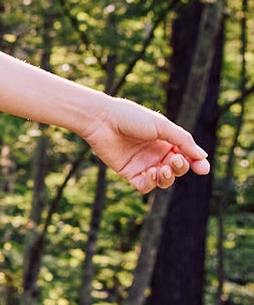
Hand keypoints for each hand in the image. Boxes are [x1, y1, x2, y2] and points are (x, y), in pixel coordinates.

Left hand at [80, 97, 209, 192]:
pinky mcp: (128, 173)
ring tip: (161, 169)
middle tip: (175, 160)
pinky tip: (151, 173)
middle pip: (176, 169)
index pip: (186, 156)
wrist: (103, 120)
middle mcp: (155, 153)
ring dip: (167, 178)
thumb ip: (183, 141)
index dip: (196, 163)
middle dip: (180, 168)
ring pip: (163, 181)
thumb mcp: (162, 126)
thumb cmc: (131, 118)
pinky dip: (151, 183)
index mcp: (166, 140)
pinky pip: (144, 186)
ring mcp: (142, 164)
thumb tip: (202, 156)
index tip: (203, 169)